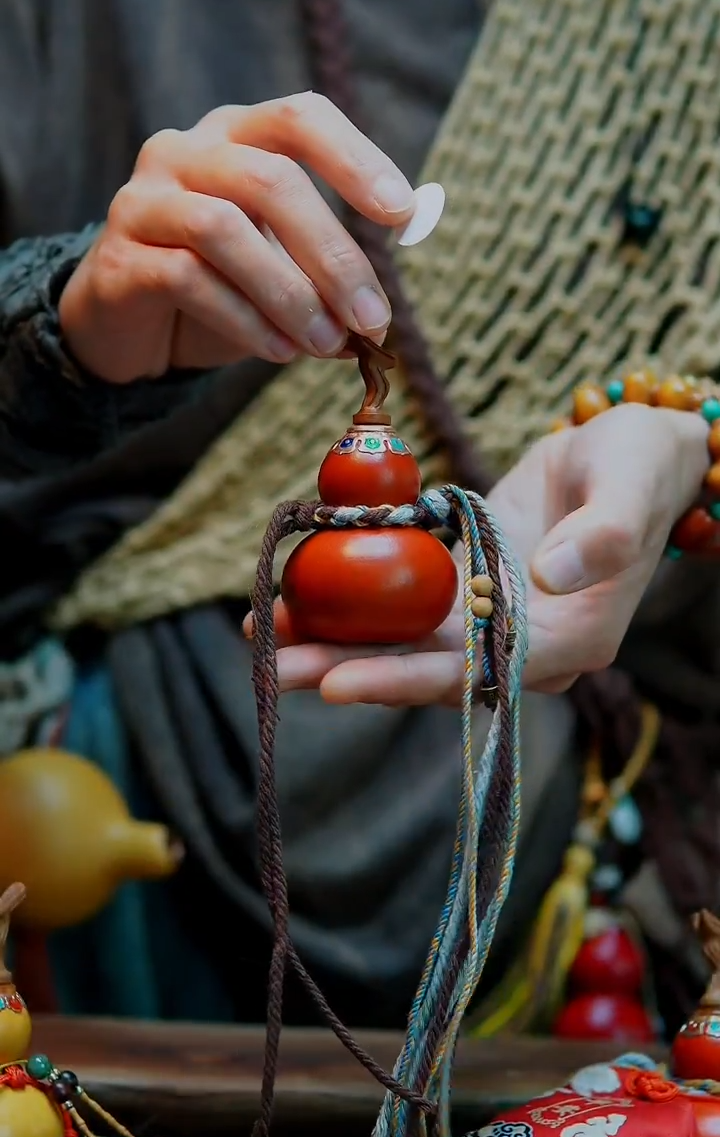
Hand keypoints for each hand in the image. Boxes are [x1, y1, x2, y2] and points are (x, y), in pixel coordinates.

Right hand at [59, 93, 414, 382]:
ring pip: (224, 229)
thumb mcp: (281, 270)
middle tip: (373, 319)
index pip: (300, 118)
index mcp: (237, 136)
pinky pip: (187, 278)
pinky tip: (279, 351)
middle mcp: (186, 151)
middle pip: (270, 180)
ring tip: (326, 344)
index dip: (355, 159)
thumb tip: (379, 317)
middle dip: (332, 255)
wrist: (127, 326)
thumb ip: (324, 275)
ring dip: (289, 294)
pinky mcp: (120, 256)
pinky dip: (245, 320)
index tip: (402, 215)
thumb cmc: (217, 287)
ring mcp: (144, 199)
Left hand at [255, 404, 707, 702]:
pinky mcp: (469, 589)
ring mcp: (494, 619)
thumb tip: (552, 574)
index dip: (409, 681)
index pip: (481, 673)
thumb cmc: (641, 464)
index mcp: (572, 637)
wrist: (635, 455)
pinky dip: (354, 603)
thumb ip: (604, 534)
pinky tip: (298, 594)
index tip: (340, 682)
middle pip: (429, 670)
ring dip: (337, 641)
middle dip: (349, 670)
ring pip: (407, 643)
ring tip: (263, 633)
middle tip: (272, 669)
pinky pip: (405, 606)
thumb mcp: (630, 485)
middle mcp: (528, 644)